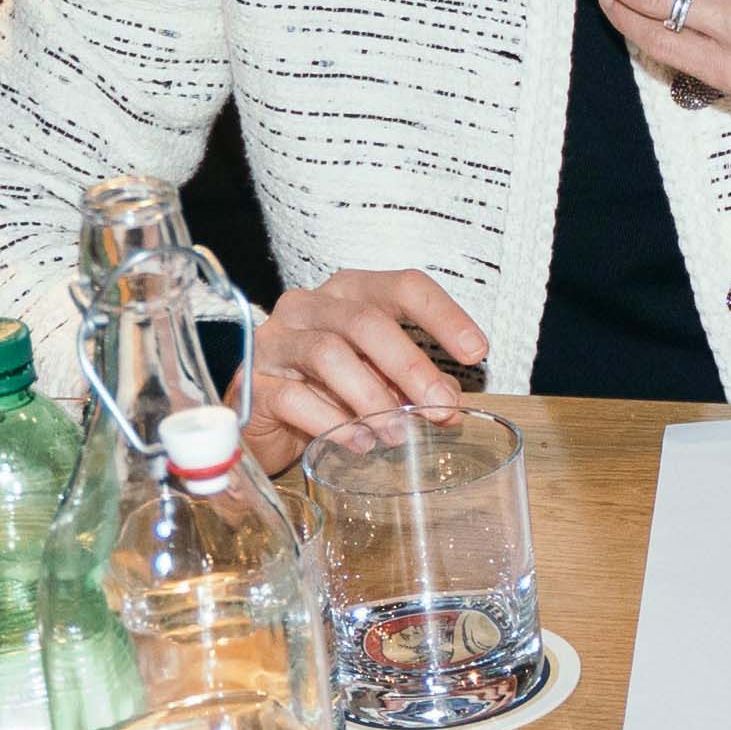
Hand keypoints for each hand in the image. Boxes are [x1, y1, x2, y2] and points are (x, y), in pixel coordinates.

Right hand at [245, 266, 494, 467]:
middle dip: (411, 366)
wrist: (261, 420)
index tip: (477, 352)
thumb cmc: (325, 390)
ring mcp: (275, 341)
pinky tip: (359, 442)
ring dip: (372, 397)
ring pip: (328, 353)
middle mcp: (309, 306)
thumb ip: (414, 385)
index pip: (403, 287)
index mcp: (348, 294)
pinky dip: (333, 423)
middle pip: (366, 321)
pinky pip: (294, 397)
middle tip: (442, 407)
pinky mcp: (253, 381)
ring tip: (397, 433)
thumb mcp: (378, 380)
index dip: (444, 316)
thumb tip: (451, 403)